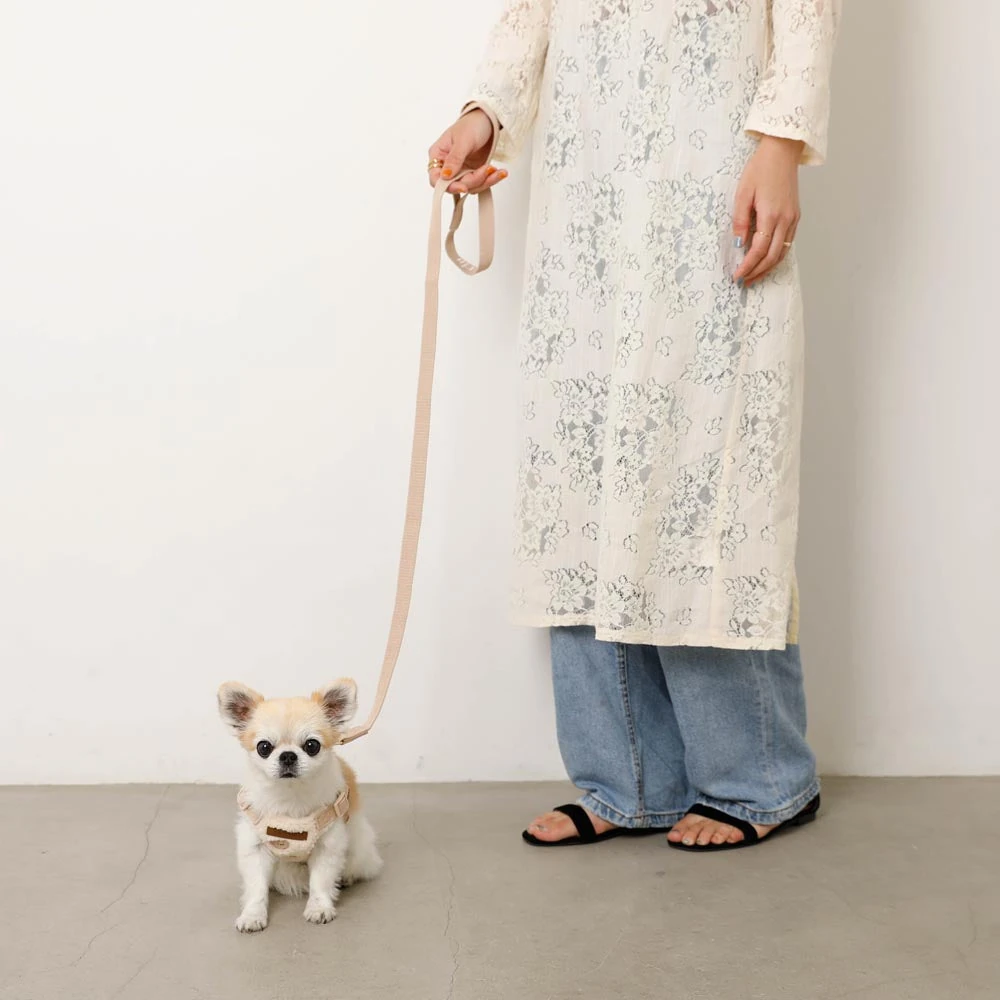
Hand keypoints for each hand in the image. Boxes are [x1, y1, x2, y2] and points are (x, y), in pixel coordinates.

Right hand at [428, 109, 506, 194]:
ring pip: (470, 187)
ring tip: (495, 170)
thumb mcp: (463, 140)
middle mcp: (448, 166)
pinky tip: (498, 173)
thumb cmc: (472, 124)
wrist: (488, 121)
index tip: (463, 187)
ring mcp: (461, 171)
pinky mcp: (473, 173)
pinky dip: (490, 180)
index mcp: (438, 156)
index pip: (436, 179)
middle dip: (473, 181)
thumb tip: (445, 175)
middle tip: (486, 169)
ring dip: (485, 181)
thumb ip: (454, 159)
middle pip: (456, 185)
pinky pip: (480, 183)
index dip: (448, 186)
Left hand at [733, 136, 803, 287]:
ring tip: (754, 276)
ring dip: (767, 267)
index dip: (747, 266)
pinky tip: (766, 260)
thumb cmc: (760, 169)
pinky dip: (776, 255)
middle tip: (744, 282)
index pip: (758, 250)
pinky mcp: (795, 216)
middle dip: (757, 272)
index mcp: (771, 215)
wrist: (782, 152)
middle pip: (772, 257)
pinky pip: (787, 243)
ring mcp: (793, 219)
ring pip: (782, 253)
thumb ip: (740, 220)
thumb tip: (738, 243)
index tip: (737, 276)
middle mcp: (786, 220)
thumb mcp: (743, 193)